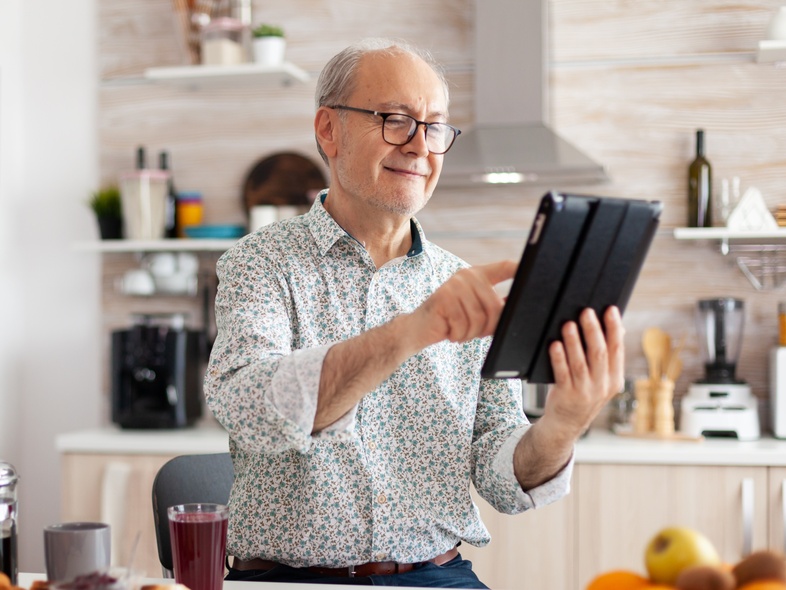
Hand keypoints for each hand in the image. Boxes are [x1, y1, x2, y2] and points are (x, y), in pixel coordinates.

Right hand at [411, 260, 517, 345]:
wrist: (418, 327)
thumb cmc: (451, 320)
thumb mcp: (476, 311)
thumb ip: (495, 306)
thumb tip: (518, 310)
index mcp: (478, 274)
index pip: (506, 266)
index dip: (522, 269)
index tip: (537, 275)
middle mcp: (467, 275)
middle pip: (495, 306)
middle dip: (489, 327)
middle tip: (476, 332)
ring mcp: (455, 285)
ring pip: (480, 318)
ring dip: (472, 333)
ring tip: (461, 331)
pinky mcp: (444, 298)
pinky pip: (464, 325)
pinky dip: (459, 335)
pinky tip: (451, 332)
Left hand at [541, 306, 625, 439]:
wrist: (567, 423)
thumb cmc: (583, 393)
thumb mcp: (601, 379)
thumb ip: (607, 356)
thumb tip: (616, 326)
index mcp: (614, 379)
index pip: (617, 350)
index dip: (614, 328)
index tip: (610, 310)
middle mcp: (602, 386)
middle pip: (600, 354)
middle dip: (593, 330)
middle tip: (586, 312)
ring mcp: (584, 392)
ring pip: (580, 363)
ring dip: (574, 341)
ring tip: (568, 324)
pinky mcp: (566, 395)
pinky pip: (562, 373)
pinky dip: (558, 358)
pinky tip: (555, 344)